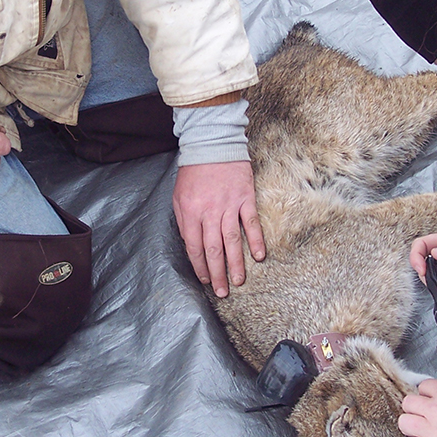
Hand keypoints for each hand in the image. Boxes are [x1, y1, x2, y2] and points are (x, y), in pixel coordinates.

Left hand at [172, 161, 264, 297]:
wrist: (212, 145)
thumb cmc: (194, 172)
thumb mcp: (179, 196)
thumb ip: (184, 220)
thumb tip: (192, 244)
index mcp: (190, 213)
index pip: (194, 247)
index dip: (200, 266)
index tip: (206, 280)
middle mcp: (209, 212)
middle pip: (213, 250)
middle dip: (217, 273)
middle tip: (222, 291)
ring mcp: (228, 206)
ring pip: (232, 241)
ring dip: (235, 264)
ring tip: (238, 281)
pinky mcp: (245, 198)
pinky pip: (250, 224)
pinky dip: (255, 241)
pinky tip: (258, 256)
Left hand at [398, 379, 436, 436]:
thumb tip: (436, 402)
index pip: (422, 386)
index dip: (425, 397)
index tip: (428, 405)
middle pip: (408, 403)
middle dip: (414, 411)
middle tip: (422, 420)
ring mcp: (433, 430)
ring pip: (404, 423)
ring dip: (411, 429)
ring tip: (420, 435)